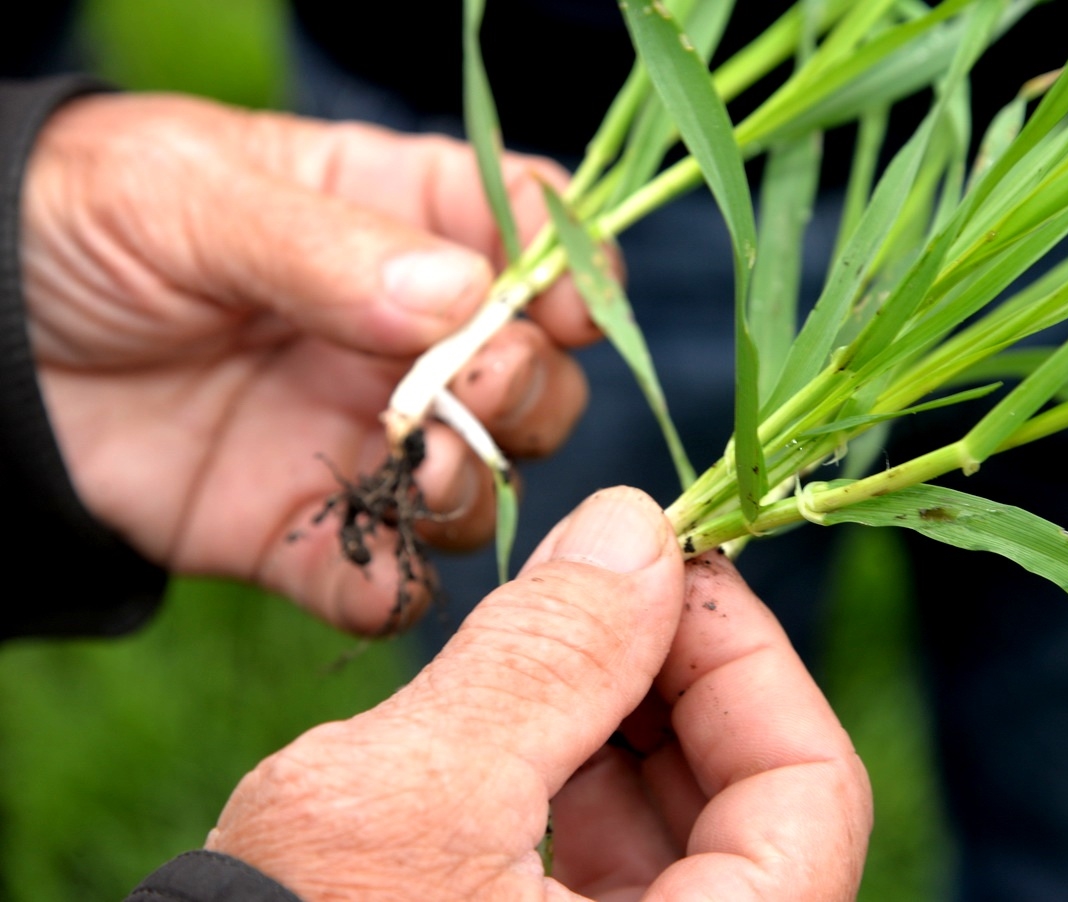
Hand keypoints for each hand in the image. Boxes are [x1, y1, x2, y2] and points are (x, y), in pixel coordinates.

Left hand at [22, 91, 599, 632]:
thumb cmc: (82, 223)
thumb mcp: (192, 199)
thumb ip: (327, 247)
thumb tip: (460, 299)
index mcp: (396, 221)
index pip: (529, 231)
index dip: (570, 269)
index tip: (568, 311)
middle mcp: (403, 337)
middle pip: (531, 368)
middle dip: (525, 385)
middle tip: (475, 388)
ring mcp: (361, 433)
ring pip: (483, 477)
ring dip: (478, 484)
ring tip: (426, 470)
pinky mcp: (306, 526)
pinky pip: (384, 574)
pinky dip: (398, 585)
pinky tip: (381, 570)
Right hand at [204, 487, 871, 899]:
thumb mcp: (415, 798)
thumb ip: (547, 654)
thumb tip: (634, 525)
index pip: (813, 788)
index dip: (743, 652)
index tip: (663, 564)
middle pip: (751, 805)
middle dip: (672, 675)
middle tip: (594, 585)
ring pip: (676, 837)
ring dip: (616, 720)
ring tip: (537, 645)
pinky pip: (604, 878)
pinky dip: (569, 784)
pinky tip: (507, 722)